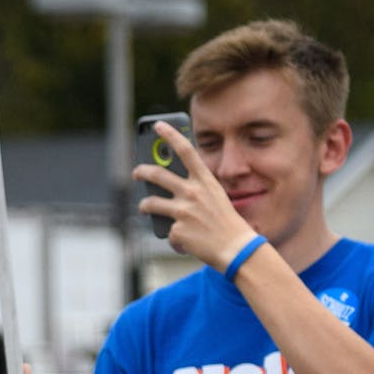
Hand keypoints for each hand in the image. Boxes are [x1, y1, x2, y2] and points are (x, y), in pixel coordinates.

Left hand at [133, 120, 257, 269]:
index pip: (185, 150)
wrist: (236, 248)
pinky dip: (175, 236)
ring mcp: (182, 211)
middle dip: (142, 171)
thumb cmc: (227, 222)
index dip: (170, 135)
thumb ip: (196, 189)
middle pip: (157, 175)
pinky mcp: (176, 229)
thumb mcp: (216, 197)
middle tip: (137, 172)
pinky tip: (186, 240)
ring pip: (151, 203)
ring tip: (144, 207)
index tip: (158, 125)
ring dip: (144, 205)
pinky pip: (168, 230)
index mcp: (205, 181)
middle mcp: (192, 192)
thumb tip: (171, 186)